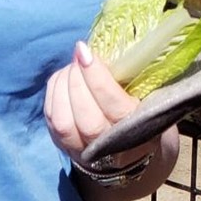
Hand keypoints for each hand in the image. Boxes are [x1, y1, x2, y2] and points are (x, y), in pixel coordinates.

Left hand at [45, 41, 177, 200]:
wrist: (128, 152)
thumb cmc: (141, 114)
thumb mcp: (149, 99)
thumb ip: (135, 79)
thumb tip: (106, 48)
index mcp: (135, 132)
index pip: (112, 105)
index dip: (96, 77)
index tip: (86, 51)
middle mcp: (108, 147)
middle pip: (85, 116)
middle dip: (77, 80)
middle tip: (80, 57)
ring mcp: (82, 150)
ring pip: (63, 121)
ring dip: (62, 86)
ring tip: (71, 67)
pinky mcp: (63, 146)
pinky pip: (51, 119)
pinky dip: (53, 92)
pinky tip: (63, 78)